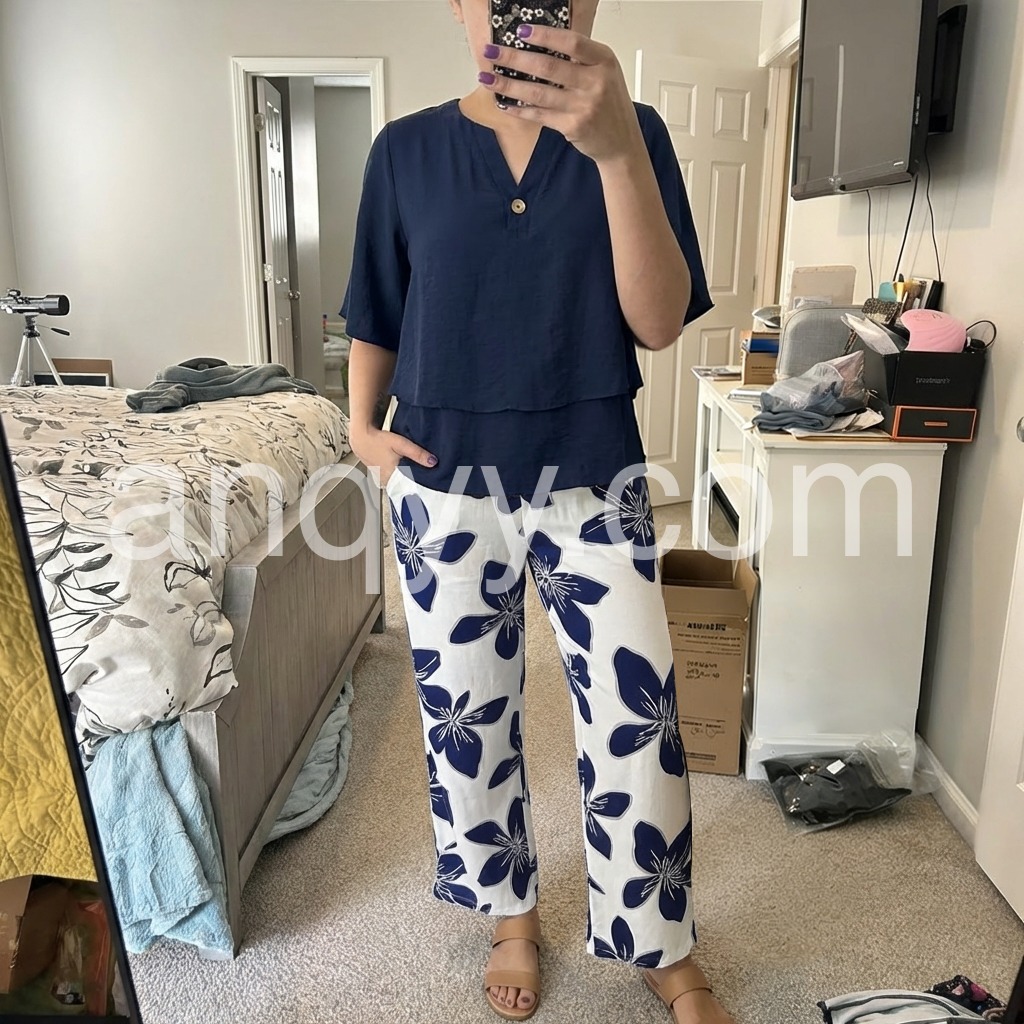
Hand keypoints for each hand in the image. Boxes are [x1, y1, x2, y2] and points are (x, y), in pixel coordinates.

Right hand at [350, 425, 436, 486]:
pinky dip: (398, 475)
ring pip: (398, 482)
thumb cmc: (378, 440)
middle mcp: (386, 480)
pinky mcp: (379, 475)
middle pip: (405, 486)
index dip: (419, 489)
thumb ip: (417, 453)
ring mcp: (381, 478)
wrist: (361, 437)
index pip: (410, 489)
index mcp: (392, 476)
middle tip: (425, 480)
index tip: (428, 490)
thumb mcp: (400, 444)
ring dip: (406, 479)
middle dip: (415, 483)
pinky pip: (392, 478)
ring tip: (415, 474)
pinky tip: (402, 469)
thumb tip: (432, 462)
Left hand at [479, 26, 643, 163]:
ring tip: (487, 78)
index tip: (520, 31)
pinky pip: (539, 115)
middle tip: (491, 52)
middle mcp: (595, 82)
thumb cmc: (609, 104)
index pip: (571, 42)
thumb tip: (538, 45)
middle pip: (548, 66)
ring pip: (538, 92)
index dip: (544, 36)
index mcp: (604, 60)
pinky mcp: (573, 126)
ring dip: (509, 85)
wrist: (622, 142)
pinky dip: (519, 109)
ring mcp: (584, 106)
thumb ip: (579, 59)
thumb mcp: (603, 73)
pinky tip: (504, 103)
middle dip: (514, 58)